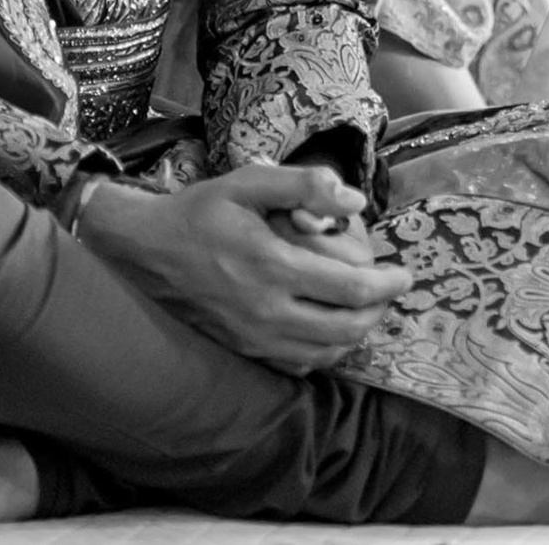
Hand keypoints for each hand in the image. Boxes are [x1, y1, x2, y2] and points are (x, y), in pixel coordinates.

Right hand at [76, 164, 412, 372]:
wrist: (143, 250)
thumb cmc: (201, 212)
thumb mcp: (249, 183)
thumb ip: (305, 185)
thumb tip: (356, 202)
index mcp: (274, 267)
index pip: (352, 290)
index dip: (388, 284)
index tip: (405, 274)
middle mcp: (266, 310)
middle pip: (346, 328)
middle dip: (379, 311)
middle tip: (390, 291)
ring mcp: (252, 337)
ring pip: (324, 352)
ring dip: (356, 334)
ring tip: (368, 309)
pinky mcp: (241, 349)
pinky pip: (296, 365)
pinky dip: (324, 353)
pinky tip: (331, 331)